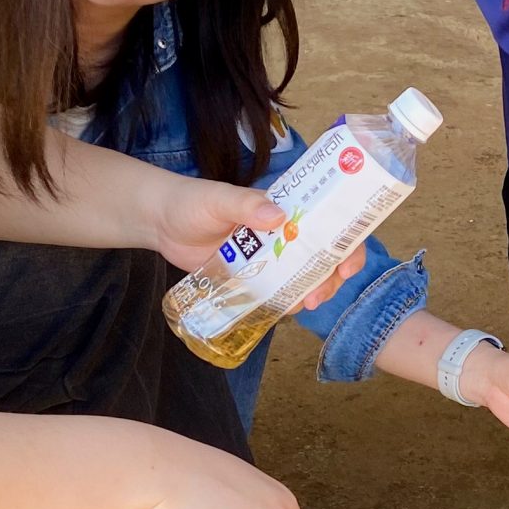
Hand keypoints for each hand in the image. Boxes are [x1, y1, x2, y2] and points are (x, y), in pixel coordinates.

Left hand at [150, 177, 356, 310]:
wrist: (161, 224)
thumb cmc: (192, 202)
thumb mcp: (218, 199)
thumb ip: (245, 205)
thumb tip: (276, 215)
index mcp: (284, 208)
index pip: (328, 221)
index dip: (346, 241)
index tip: (347, 263)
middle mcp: (283, 234)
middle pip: (323, 256)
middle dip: (331, 277)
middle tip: (320, 294)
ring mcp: (269, 258)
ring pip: (304, 277)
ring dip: (312, 292)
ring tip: (303, 305)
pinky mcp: (252, 278)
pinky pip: (276, 293)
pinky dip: (286, 302)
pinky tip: (284, 310)